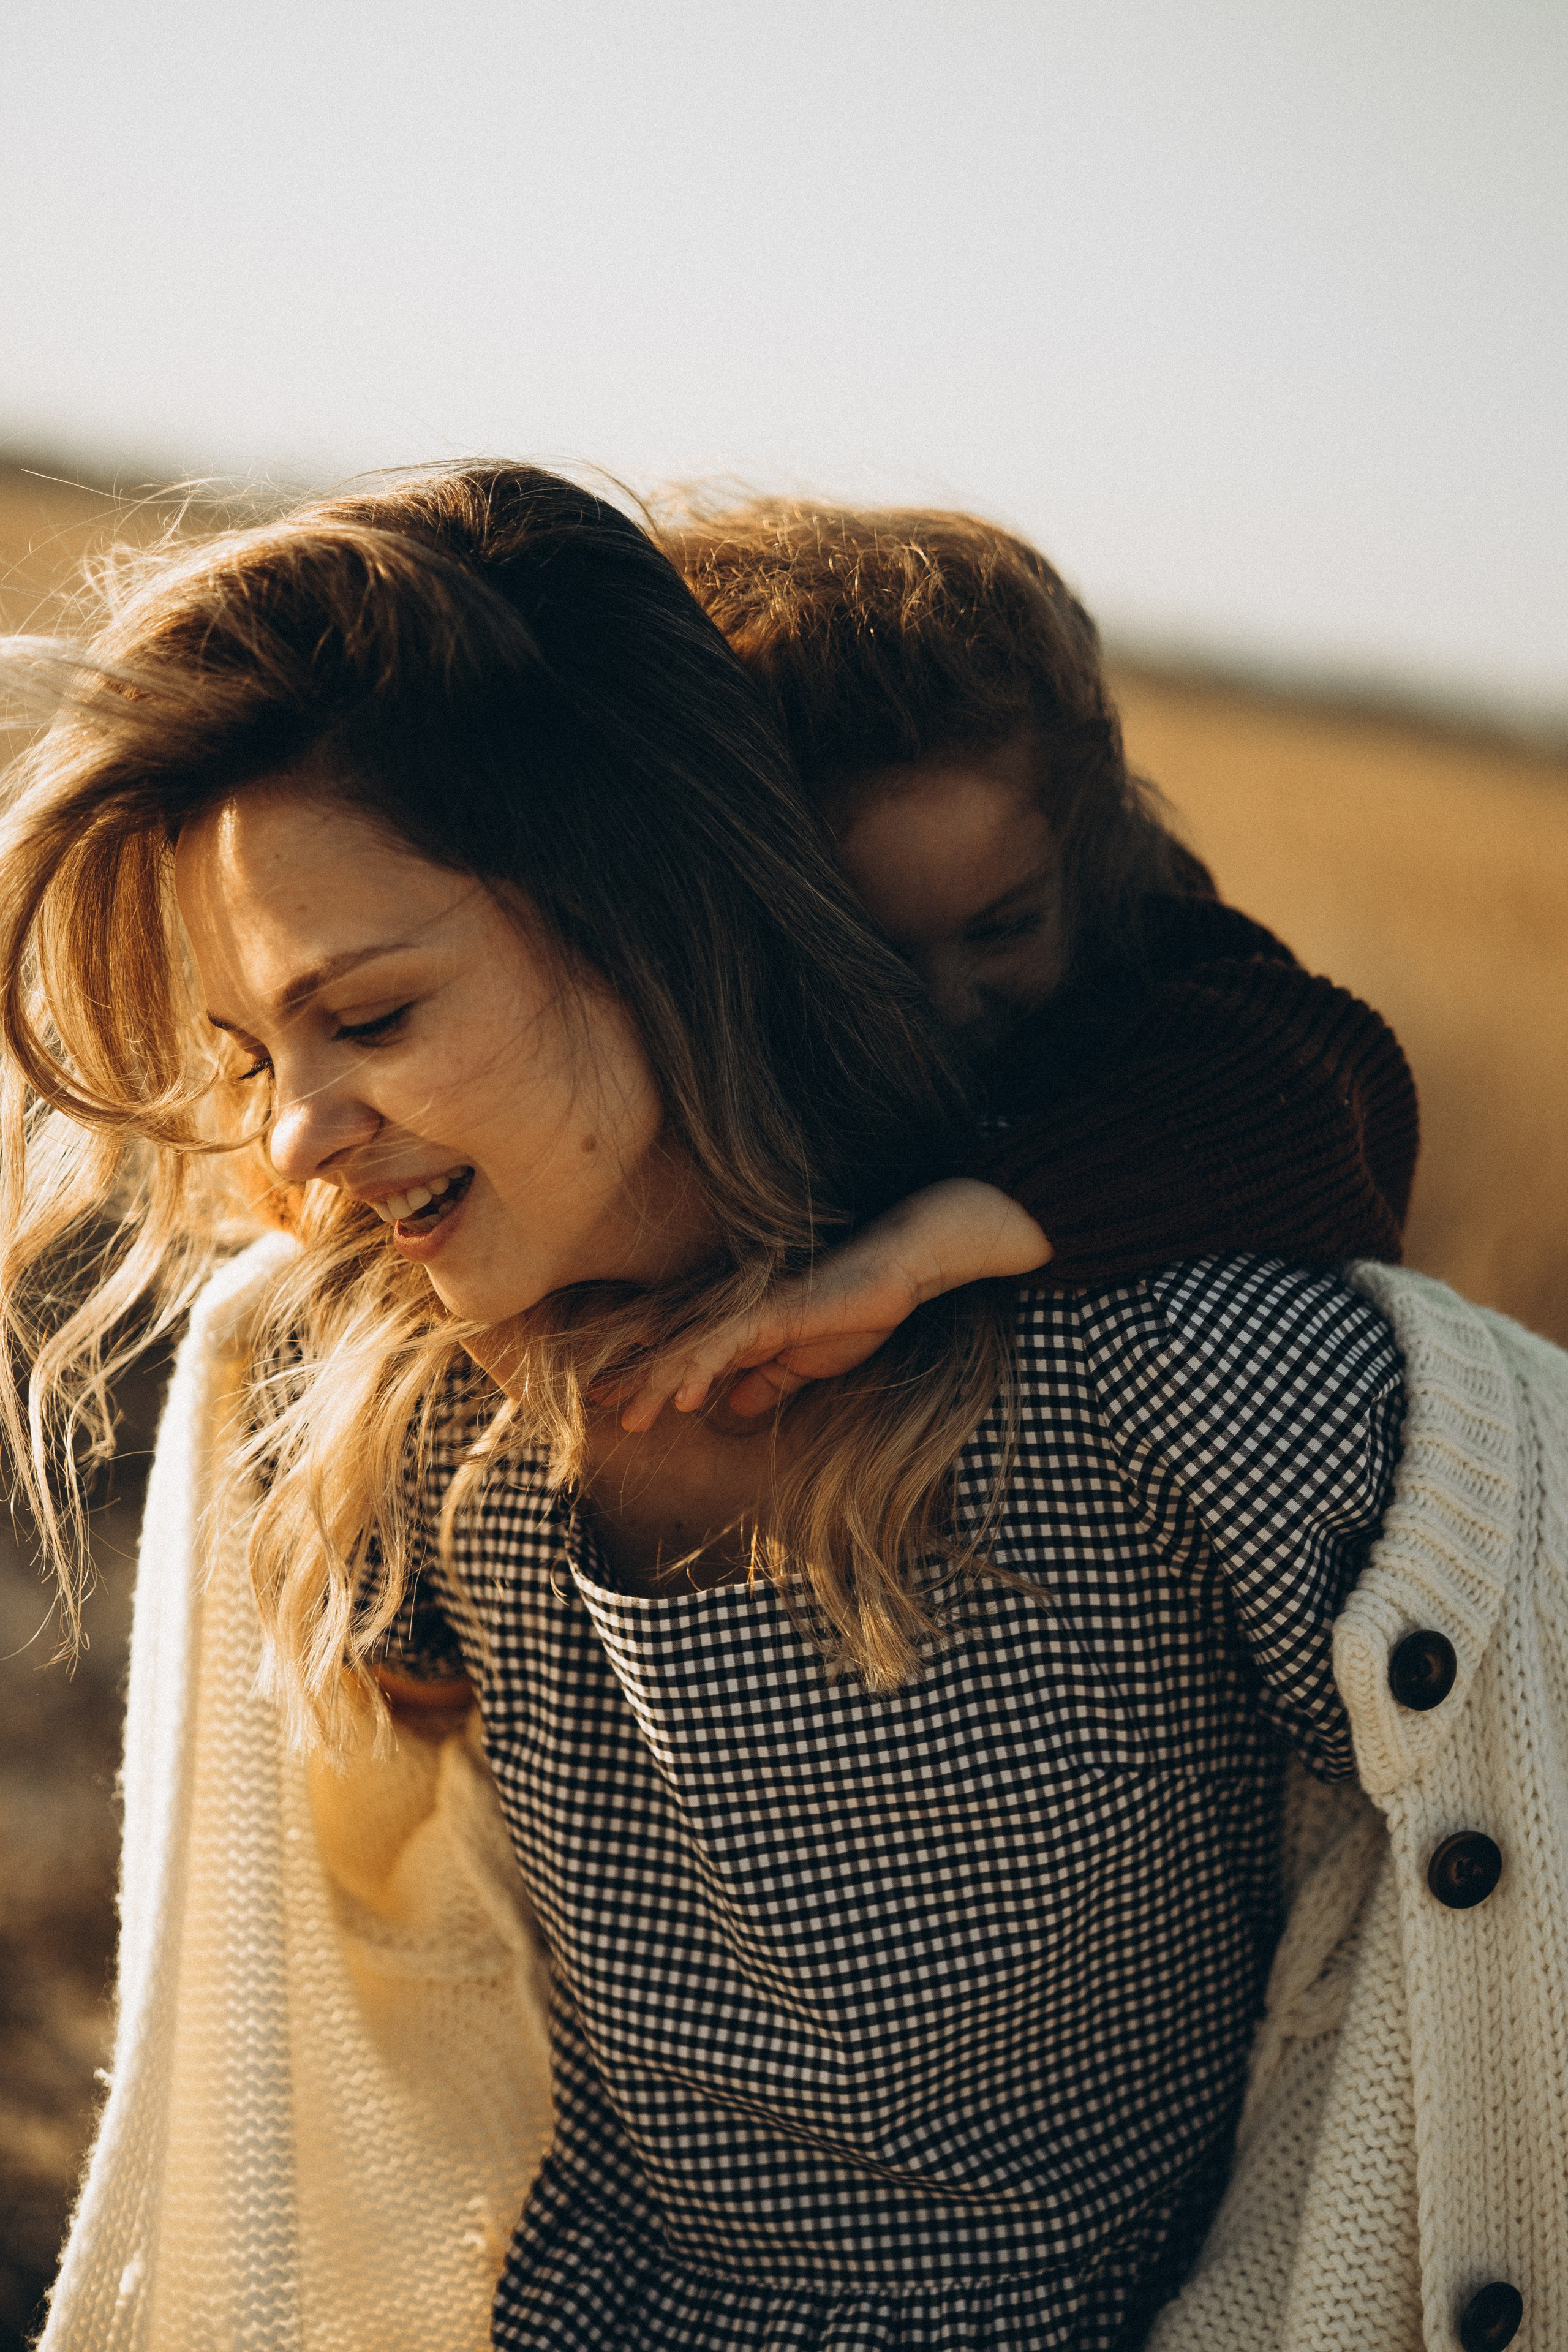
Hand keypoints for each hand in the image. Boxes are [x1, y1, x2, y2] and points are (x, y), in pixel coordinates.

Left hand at [610, 1180, 1050, 1431]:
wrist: (894, 1277)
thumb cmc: (853, 1314)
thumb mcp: (802, 1364)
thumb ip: (767, 1382)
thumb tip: (736, 1406)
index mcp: (742, 1329)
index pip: (684, 1357)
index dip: (648, 1381)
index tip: (616, 1410)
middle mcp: (735, 1315)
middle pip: (673, 1352)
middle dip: (635, 1383)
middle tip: (598, 1412)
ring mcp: (750, 1310)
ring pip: (690, 1350)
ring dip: (657, 1386)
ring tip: (632, 1422)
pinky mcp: (771, 1310)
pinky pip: (728, 1343)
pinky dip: (703, 1369)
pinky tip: (684, 1400)